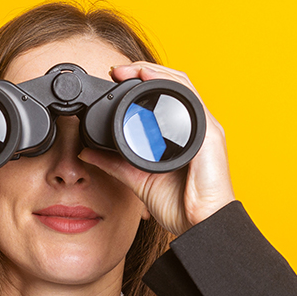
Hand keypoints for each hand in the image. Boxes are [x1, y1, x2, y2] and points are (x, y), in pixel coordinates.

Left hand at [77, 62, 234, 236]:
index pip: (163, 97)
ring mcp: (204, 129)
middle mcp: (194, 127)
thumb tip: (88, 151)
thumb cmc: (180, 205)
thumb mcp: (137, 179)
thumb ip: (114, 163)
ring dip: (155, 72)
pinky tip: (152, 81)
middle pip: (173, 85)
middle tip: (117, 70)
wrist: (200, 225)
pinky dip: (170, 87)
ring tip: (130, 70)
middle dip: (145, 71)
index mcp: (181, 134)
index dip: (141, 82)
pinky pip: (191, 102)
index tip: (114, 79)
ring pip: (182, 86)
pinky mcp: (208, 136)